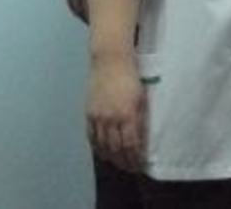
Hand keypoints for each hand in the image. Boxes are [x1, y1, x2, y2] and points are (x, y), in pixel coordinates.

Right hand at [86, 55, 145, 171]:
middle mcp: (111, 119)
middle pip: (116, 148)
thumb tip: (139, 137)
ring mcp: (98, 117)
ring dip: (111, 157)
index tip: (139, 165)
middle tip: (130, 168)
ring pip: (102, 145)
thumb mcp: (142, 98)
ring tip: (118, 164)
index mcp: (127, 114)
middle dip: (124, 161)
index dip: (134, 158)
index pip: (131, 144)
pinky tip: (103, 153)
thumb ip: (140, 118)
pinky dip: (97, 148)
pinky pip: (91, 136)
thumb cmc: (131, 77)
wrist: (110, 62)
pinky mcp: (88, 113)